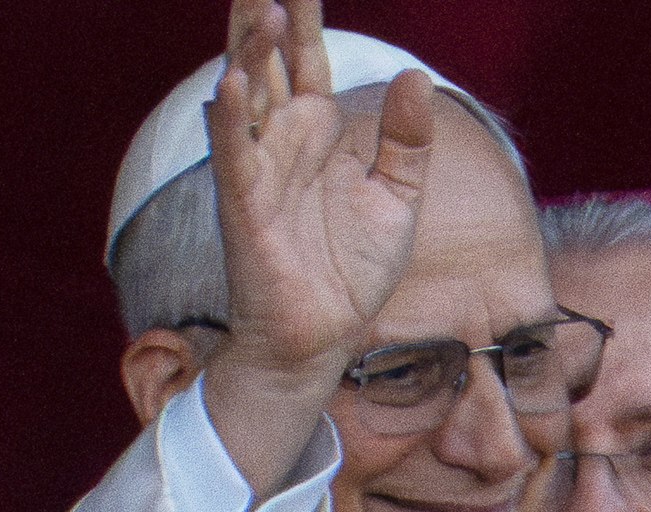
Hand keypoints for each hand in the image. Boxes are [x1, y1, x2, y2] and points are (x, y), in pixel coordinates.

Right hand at [199, 0, 434, 493]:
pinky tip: (235, 81)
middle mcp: (282, 140)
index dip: (306, 14)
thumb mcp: (397, 198)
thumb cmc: (351, 271)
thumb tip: (417, 78)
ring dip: (252, 51)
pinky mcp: (247, 208)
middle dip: (269, 15)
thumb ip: (407, 140)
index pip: (308, 58)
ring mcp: (260, 171)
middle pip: (270, 61)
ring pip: (250, 96)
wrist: (324, 338)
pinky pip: (236, 156)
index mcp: (316, 132)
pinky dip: (233, 118)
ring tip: (263, 6)